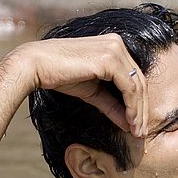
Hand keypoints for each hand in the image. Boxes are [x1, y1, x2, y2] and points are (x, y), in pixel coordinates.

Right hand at [12, 33, 148, 136]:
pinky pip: (129, 87)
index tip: (139, 126)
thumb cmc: (60, 76)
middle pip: (140, 82)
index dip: (140, 104)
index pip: (134, 78)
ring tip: (138, 133)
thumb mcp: (93, 93)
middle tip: (142, 134)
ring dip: (139, 112)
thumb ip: (112, 105)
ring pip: (137, 86)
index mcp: (115, 46)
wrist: (35, 65)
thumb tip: (130, 124)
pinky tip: (130, 123)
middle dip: (142, 110)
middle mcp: (118, 44)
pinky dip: (132, 107)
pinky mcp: (110, 58)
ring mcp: (115, 49)